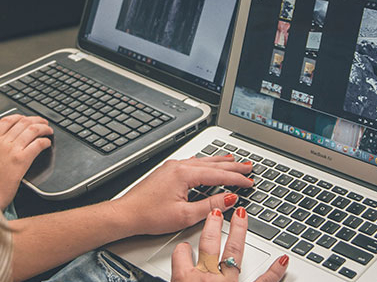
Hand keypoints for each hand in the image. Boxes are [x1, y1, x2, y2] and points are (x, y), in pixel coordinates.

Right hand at [0, 114, 52, 207]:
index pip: (7, 120)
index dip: (20, 117)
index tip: (26, 119)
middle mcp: (1, 142)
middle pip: (23, 123)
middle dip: (36, 120)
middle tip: (42, 122)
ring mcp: (12, 150)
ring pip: (32, 130)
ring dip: (43, 128)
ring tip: (48, 130)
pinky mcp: (21, 161)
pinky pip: (37, 144)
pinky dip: (44, 142)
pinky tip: (47, 143)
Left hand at [113, 155, 253, 236]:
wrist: (126, 214)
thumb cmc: (149, 215)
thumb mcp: (185, 215)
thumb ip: (210, 206)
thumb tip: (229, 199)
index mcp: (184, 174)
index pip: (218, 174)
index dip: (236, 179)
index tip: (249, 181)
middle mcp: (178, 166)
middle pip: (212, 164)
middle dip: (233, 166)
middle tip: (249, 167)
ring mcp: (172, 167)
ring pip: (202, 162)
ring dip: (220, 162)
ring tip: (234, 161)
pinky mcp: (167, 172)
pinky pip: (192, 163)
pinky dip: (205, 164)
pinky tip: (207, 163)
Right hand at [171, 207, 287, 281]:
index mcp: (184, 280)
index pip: (180, 254)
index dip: (181, 250)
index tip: (184, 248)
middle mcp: (206, 278)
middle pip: (208, 244)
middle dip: (212, 225)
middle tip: (216, 212)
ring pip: (233, 251)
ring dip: (238, 232)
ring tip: (242, 216)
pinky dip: (275, 271)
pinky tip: (283, 259)